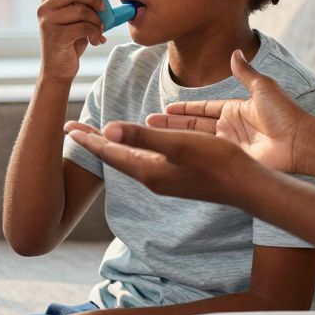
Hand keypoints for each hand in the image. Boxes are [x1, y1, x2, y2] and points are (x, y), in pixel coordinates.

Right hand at [37, 0, 105, 81]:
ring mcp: (48, 22)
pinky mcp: (56, 35)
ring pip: (81, 10)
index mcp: (48, 0)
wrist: (59, 70)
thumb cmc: (70, 43)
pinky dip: (95, 33)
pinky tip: (95, 40)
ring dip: (96, 20)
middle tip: (103, 9)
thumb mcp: (75, 20)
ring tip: (98, 30)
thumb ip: (82, 6)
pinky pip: (83, 26)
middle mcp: (44, 8)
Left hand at [63, 120, 256, 203]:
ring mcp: (164, 180)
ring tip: (96, 135)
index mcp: (148, 170)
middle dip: (92, 142)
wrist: (248, 187)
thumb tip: (107, 129)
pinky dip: (131, 149)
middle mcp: (151, 178)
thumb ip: (143, 137)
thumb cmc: (217, 163)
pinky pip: (143, 160)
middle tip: (71, 129)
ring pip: (128, 159)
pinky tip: (134, 145)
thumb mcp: (178, 145)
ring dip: (110, 145)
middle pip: (114, 156)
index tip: (66, 127)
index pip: (109, 152)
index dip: (87, 139)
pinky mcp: (177, 177)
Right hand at [144, 50, 309, 173]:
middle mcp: (229, 127)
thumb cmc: (284, 113)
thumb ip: (245, 72)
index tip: (166, 108)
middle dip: (172, 124)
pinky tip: (171, 151)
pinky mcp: (232, 159)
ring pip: (196, 139)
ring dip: (175, 136)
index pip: (202, 108)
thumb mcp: (262, 87)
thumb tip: (235, 52)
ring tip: (152, 135)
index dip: (184, 108)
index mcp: (235, 109)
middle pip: (194, 124)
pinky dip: (189, 151)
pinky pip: (206, 153)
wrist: (299, 141)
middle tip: (148, 122)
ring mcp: (229, 145)